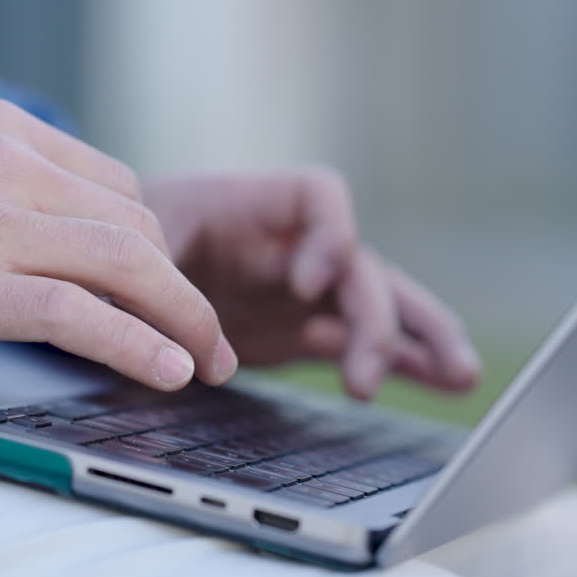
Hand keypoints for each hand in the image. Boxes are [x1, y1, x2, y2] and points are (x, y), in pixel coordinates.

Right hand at [0, 99, 234, 389]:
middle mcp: (4, 163)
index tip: (159, 289)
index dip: (149, 245)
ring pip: (126, 264)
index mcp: (1, 129)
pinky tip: (168, 369)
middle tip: (203, 334)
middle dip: (180, 286)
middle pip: (134, 224)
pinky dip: (137, 344)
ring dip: (183, 317)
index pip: (115, 185)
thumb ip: (4, 181)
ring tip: (206, 360)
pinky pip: (81, 314)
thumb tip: (73, 230)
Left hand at [145, 170, 480, 399]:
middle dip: (375, 316)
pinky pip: (357, 342)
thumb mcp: (132, 246)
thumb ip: (158, 280)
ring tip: (461, 374)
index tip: (306, 283)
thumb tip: (182, 340)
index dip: (328, 235)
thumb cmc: (123, 234)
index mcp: (253, 204)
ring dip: (419, 336)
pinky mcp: (300, 328)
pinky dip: (402, 361)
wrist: (115, 258)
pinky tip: (446, 380)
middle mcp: (291, 243)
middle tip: (369, 371)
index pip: (319, 196)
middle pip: (358, 264)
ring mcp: (303, 289)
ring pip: (377, 305)